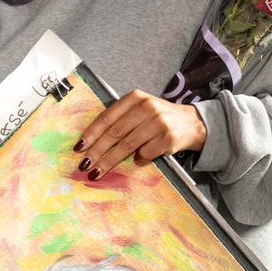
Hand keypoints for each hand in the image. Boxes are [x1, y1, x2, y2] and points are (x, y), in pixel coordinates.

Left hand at [73, 89, 205, 181]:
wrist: (193, 123)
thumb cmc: (158, 118)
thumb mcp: (140, 110)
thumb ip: (120, 119)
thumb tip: (91, 142)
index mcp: (134, 98)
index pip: (107, 117)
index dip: (91, 133)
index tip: (79, 147)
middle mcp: (146, 107)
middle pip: (115, 133)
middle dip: (96, 151)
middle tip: (83, 165)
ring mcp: (158, 122)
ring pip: (127, 145)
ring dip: (109, 162)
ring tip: (96, 172)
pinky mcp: (168, 138)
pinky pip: (145, 154)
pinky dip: (138, 160)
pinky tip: (137, 161)